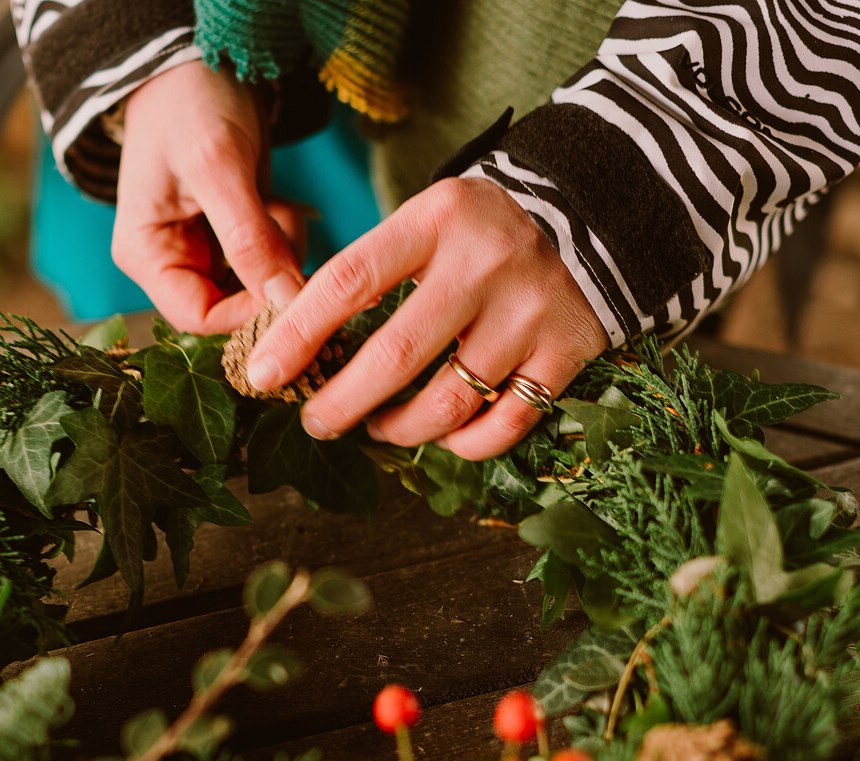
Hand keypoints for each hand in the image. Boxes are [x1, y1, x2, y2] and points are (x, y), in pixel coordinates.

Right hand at [114, 61, 305, 333]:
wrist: (198, 60)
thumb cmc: (189, 103)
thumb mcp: (217, 166)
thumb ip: (248, 238)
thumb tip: (285, 301)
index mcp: (147, 256)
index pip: (200, 317)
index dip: (248, 312)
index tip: (290, 284)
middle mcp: (174, 261)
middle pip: (236, 306)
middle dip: (270, 274)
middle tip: (284, 225)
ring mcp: (209, 249)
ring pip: (262, 284)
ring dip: (283, 251)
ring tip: (277, 204)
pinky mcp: (239, 234)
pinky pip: (274, 259)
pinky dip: (286, 236)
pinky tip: (279, 201)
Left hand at [245, 177, 607, 460]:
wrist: (596, 215)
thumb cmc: (482, 232)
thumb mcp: (428, 223)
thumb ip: (372, 271)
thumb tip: (294, 343)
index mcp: (436, 220)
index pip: (348, 281)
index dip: (297, 336)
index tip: (262, 375)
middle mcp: (485, 263)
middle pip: (394, 356)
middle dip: (340, 403)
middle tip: (316, 420)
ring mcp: (529, 311)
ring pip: (446, 404)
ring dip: (398, 429)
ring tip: (379, 425)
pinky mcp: (567, 351)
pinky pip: (503, 426)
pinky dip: (461, 446)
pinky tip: (441, 437)